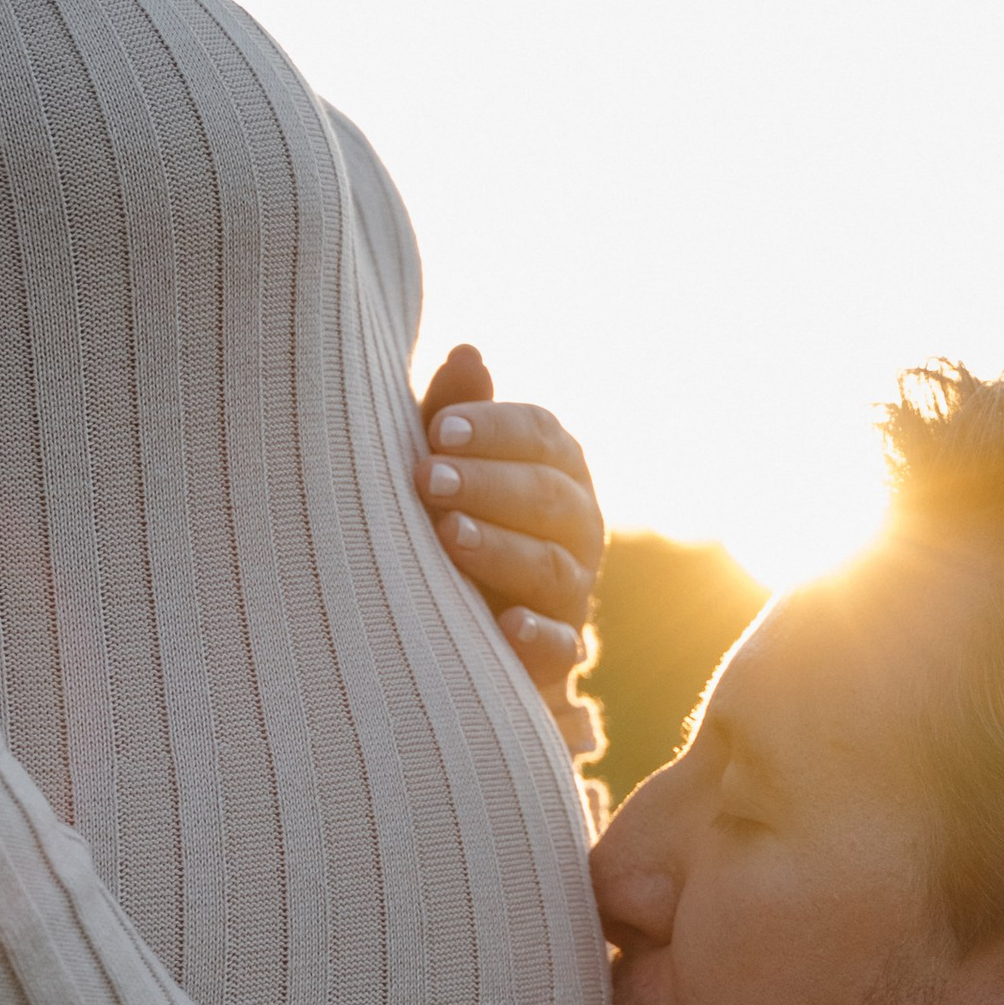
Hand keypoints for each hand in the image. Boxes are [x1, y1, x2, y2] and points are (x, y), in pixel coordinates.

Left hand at [416, 343, 606, 727]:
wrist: (464, 628)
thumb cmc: (451, 518)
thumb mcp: (447, 465)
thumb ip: (455, 417)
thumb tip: (467, 351)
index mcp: (556, 469)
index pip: (541, 436)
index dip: (492, 430)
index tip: (437, 430)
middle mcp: (577, 525)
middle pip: (547, 496)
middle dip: (487, 483)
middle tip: (426, 477)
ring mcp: (572, 591)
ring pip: (551, 566)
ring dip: (500, 548)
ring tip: (446, 535)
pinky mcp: (557, 653)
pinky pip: (561, 646)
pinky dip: (539, 637)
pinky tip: (505, 624)